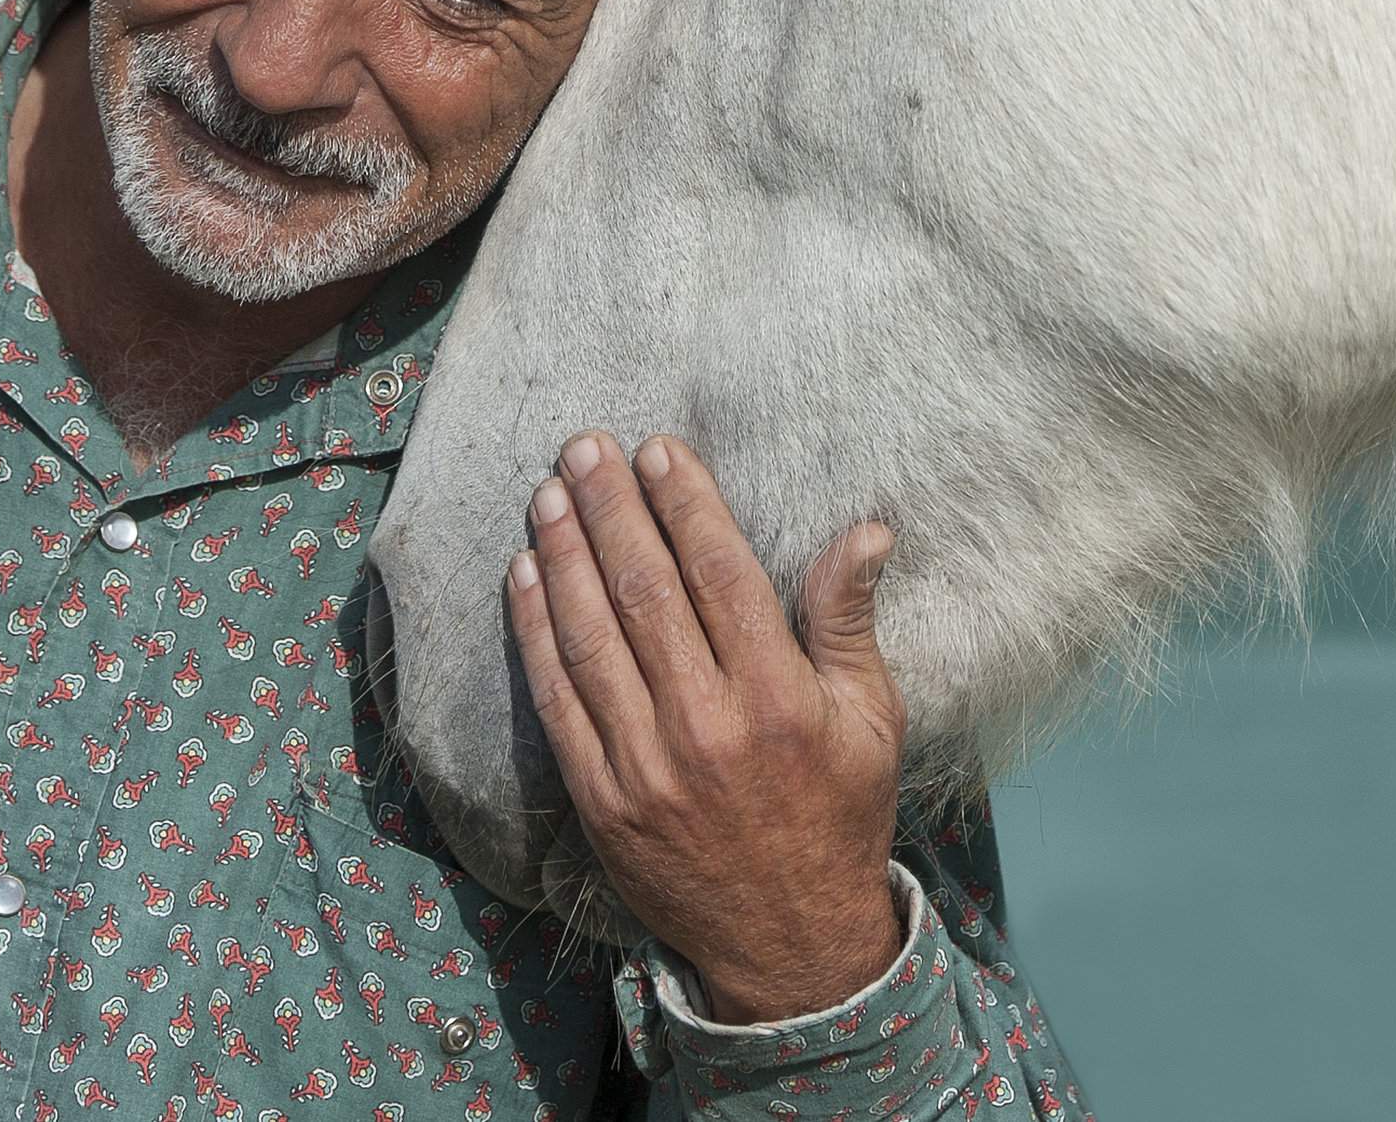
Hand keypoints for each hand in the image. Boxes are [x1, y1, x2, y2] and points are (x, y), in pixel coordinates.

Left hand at [505, 432, 905, 1024]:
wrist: (791, 947)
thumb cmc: (837, 814)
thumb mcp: (872, 720)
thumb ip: (850, 620)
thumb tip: (867, 529)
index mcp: (780, 700)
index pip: (721, 574)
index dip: (684, 503)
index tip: (657, 449)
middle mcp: (708, 726)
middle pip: (646, 590)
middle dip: (610, 507)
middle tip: (583, 448)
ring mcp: (646, 765)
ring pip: (592, 635)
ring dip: (563, 555)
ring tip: (547, 494)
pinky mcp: (600, 798)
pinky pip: (557, 698)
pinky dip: (535, 631)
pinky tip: (523, 574)